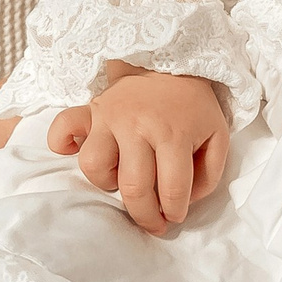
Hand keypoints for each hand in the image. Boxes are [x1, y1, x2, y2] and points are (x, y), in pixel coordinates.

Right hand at [48, 71, 230, 233]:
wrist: (173, 58)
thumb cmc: (193, 104)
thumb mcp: (217, 134)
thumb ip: (209, 173)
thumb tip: (186, 201)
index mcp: (174, 133)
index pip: (172, 189)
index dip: (175, 212)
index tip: (175, 217)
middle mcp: (138, 126)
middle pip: (133, 187)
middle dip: (145, 216)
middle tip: (153, 223)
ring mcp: (110, 117)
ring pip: (94, 166)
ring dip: (107, 183)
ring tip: (122, 178)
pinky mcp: (90, 109)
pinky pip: (63, 128)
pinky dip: (63, 144)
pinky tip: (78, 150)